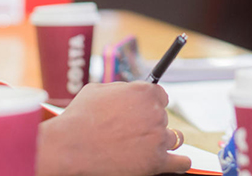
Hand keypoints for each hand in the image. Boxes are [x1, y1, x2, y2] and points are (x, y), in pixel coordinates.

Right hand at [36, 82, 190, 175]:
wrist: (70, 146)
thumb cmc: (80, 117)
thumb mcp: (98, 90)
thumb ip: (121, 90)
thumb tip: (129, 92)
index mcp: (144, 92)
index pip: (161, 96)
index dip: (151, 104)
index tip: (145, 112)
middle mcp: (155, 113)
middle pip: (164, 118)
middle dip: (150, 124)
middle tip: (132, 131)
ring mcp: (158, 138)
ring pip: (174, 138)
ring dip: (161, 141)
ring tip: (145, 146)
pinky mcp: (156, 162)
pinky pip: (181, 162)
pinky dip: (179, 162)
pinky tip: (175, 162)